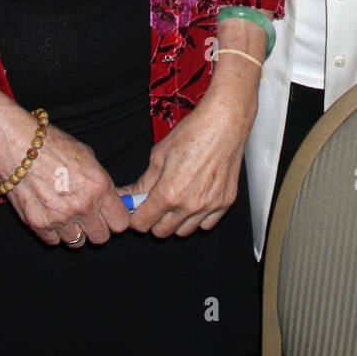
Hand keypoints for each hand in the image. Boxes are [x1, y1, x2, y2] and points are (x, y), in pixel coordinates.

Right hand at [0, 62, 128, 247]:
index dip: (117, 218)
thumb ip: (102, 184)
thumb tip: (114, 200)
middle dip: (98, 227)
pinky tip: (51, 214)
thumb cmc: (53, 145)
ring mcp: (60, 218)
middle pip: (101, 237)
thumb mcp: (88, 157)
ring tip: (67, 213)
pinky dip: (54, 232)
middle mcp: (83, 206)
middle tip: (89, 215)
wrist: (18, 145)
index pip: (121, 223)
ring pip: (78, 242)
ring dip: (75, 231)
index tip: (111, 214)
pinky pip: (54, 241)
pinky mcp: (39, 225)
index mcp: (100, 187)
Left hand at [125, 72, 258, 238]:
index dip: (136, 216)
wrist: (224, 123)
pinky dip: (198, 218)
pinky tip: (195, 199)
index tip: (136, 209)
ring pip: (184, 231)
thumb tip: (131, 195)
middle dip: (154, 219)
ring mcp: (209, 206)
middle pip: (162, 232)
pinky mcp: (225, 203)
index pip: (142, 223)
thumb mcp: (159, 155)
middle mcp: (189, 205)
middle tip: (155, 203)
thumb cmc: (193, 133)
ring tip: (176, 200)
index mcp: (168, 193)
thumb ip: (144, 182)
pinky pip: (206, 224)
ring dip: (176, 221)